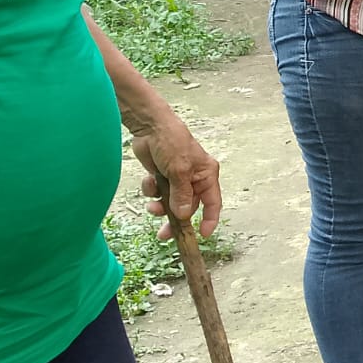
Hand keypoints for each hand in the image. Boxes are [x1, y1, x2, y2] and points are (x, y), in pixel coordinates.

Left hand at [134, 114, 221, 240]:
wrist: (150, 127)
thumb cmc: (172, 143)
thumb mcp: (179, 171)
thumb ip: (182, 195)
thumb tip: (183, 216)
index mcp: (206, 175)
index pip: (213, 203)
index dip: (209, 220)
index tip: (203, 235)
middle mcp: (194, 179)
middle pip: (188, 207)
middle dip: (174, 219)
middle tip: (163, 234)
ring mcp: (177, 178)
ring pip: (170, 203)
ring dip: (160, 206)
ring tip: (151, 205)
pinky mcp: (162, 177)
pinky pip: (158, 193)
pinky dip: (152, 191)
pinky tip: (150, 181)